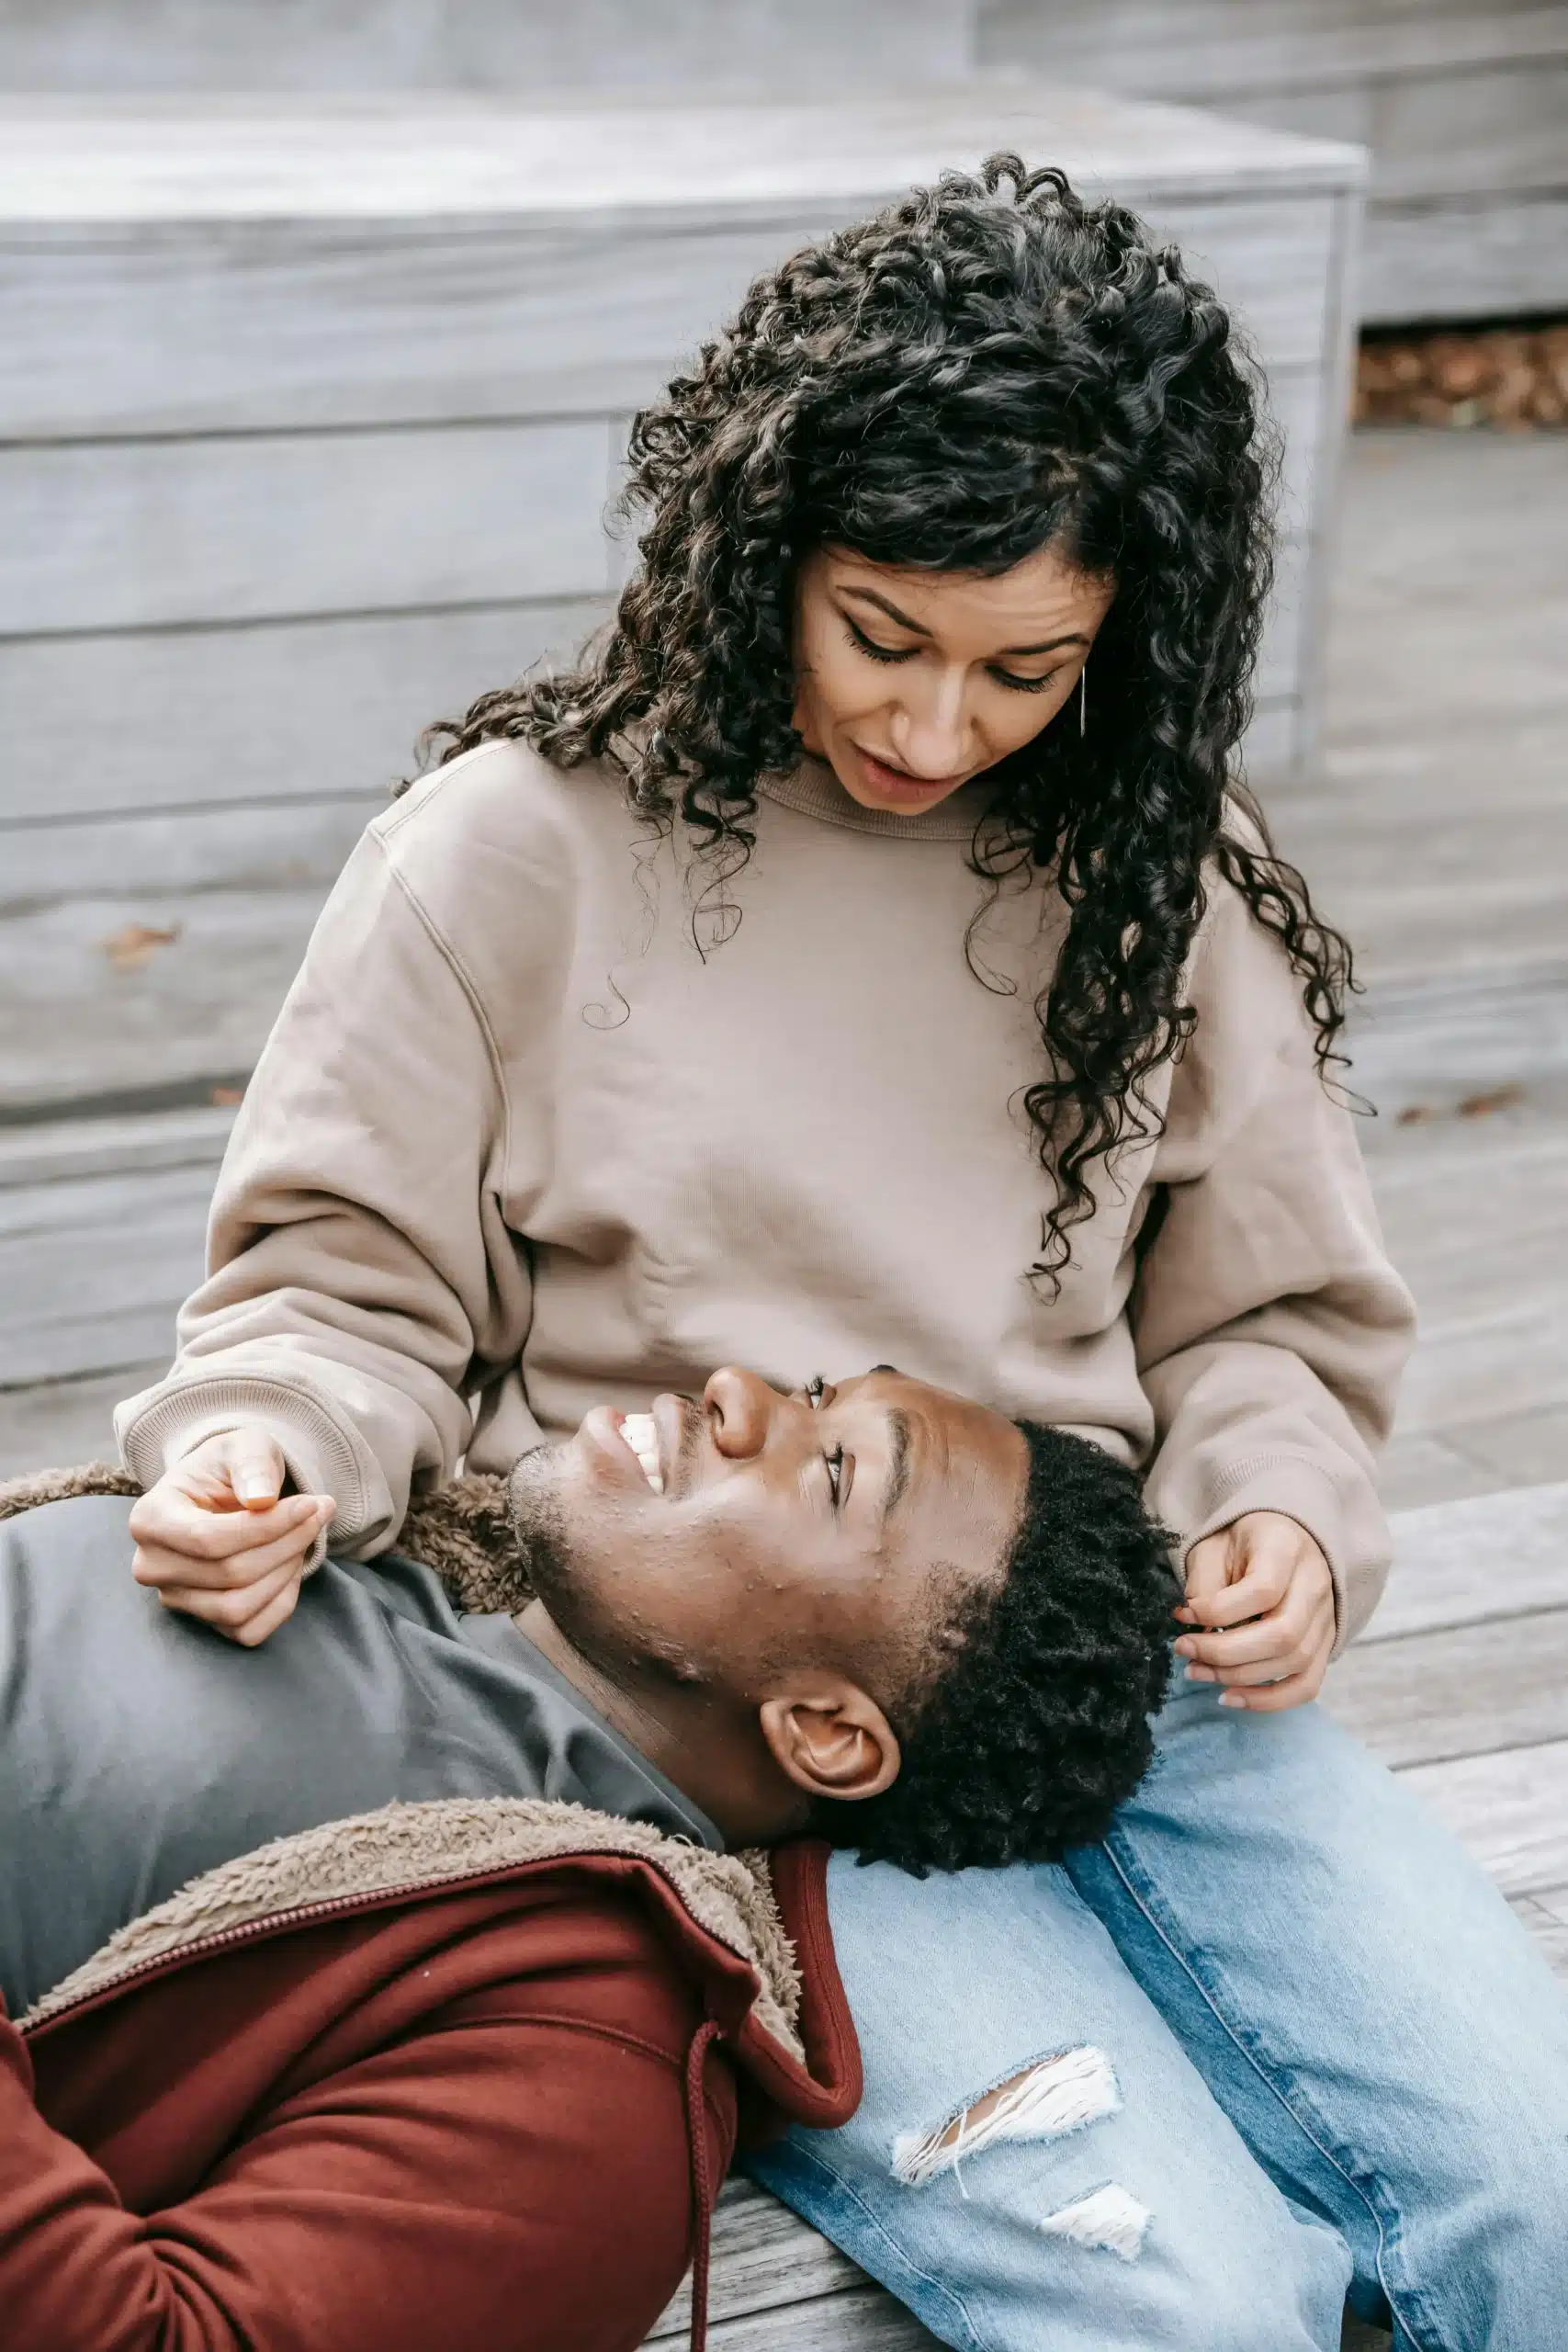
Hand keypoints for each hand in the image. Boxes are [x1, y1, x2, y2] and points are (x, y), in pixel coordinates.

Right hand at [129, 1424, 334, 1646]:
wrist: (224, 1492)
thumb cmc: (231, 1468)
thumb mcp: (244, 1446)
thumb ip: (252, 1464)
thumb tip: (262, 1500)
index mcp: (150, 1518)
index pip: (210, 1539)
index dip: (269, 1526)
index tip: (313, 1503)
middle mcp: (152, 1566)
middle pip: (230, 1574)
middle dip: (287, 1543)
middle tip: (318, 1513)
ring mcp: (174, 1598)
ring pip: (238, 1608)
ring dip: (285, 1573)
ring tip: (302, 1537)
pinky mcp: (201, 1622)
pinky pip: (247, 1631)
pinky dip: (280, 1603)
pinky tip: (289, 1567)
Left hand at [1173, 1511, 1335, 1713]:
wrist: (1281, 1541)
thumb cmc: (1241, 1543)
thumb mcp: (1214, 1545)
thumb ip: (1205, 1582)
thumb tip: (1195, 1627)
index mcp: (1287, 1548)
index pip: (1263, 1590)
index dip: (1217, 1610)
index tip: (1182, 1614)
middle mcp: (1315, 1584)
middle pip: (1282, 1634)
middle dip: (1224, 1652)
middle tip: (1184, 1649)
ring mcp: (1325, 1618)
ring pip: (1293, 1663)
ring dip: (1238, 1677)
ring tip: (1196, 1671)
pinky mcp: (1324, 1646)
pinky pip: (1306, 1685)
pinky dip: (1268, 1700)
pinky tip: (1230, 1697)